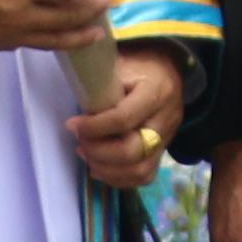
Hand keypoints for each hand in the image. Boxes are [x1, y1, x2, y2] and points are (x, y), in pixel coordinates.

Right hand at [0, 0, 106, 54]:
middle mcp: (16, 17)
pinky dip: (49, 40)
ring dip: (78, 35)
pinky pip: (28, 44)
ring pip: (51, 40)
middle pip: (66, 18)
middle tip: (108, 1)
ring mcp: (4, 36)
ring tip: (97, 32)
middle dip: (92, 10)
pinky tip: (57, 37)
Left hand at [65, 46, 188, 192]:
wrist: (169, 69)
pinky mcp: (163, 152)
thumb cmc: (138, 64)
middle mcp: (166, 119)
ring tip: (86, 155)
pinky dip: (118, 178)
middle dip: (98, 152)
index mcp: (156, 91)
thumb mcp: (120, 63)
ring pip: (140, 170)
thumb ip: (101, 84)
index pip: (124, 118)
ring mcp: (167, 139)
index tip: (72, 124)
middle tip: (80, 143)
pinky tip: (99, 167)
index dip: (94, 127)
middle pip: (133, 151)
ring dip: (106, 169)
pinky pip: (144, 176)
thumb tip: (77, 106)